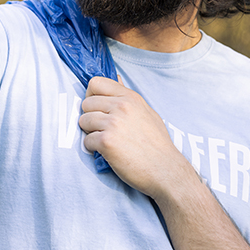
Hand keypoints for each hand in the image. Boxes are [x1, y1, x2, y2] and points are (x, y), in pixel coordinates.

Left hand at [79, 77, 192, 198]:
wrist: (166, 171)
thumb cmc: (157, 144)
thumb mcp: (146, 112)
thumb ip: (127, 96)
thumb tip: (116, 77)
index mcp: (130, 97)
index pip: (96, 83)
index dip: (92, 96)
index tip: (98, 108)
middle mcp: (121, 106)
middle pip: (86, 103)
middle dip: (90, 117)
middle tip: (102, 130)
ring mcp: (114, 123)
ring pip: (83, 121)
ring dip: (90, 133)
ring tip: (105, 141)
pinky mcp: (107, 141)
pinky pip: (86, 140)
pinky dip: (93, 149)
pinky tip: (107, 153)